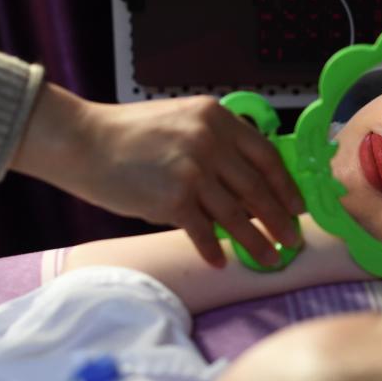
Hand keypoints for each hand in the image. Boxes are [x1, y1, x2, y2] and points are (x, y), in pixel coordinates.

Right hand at [13, 84, 303, 266]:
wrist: (84, 141)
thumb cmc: (131, 135)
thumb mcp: (183, 122)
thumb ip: (217, 144)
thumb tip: (250, 183)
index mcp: (217, 118)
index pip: (267, 156)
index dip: (287, 186)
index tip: (298, 206)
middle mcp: (210, 142)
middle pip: (258, 189)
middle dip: (280, 219)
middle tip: (293, 239)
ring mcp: (192, 171)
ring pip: (237, 216)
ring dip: (257, 242)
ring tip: (270, 259)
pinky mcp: (172, 199)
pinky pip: (203, 232)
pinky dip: (212, 250)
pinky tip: (220, 262)